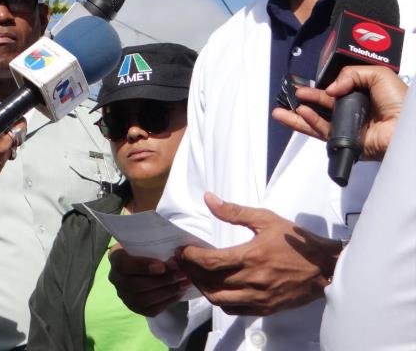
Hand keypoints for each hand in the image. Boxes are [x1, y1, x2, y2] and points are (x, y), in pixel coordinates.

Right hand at [107, 244, 190, 316]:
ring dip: (167, 292)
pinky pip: (150, 310)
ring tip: (183, 283)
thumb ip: (157, 246)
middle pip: (135, 285)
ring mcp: (124, 294)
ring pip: (143, 299)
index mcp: (116, 257)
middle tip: (181, 274)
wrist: (151, 263)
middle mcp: (115, 277)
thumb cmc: (151, 249)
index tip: (162, 266)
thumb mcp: (150, 242)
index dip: (142, 267)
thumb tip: (179, 251)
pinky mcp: (135, 307)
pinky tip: (179, 293)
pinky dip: (167, 302)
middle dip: (161, 280)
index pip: (123, 265)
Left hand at [176, 193, 342, 315]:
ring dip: (202, 288)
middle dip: (191, 272)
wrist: (326, 267)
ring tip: (197, 275)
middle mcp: (252, 280)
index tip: (182, 251)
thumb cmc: (295, 241)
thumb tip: (208, 199)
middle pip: (209, 282)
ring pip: (218, 299)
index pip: (209, 261)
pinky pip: (233, 310)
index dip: (190, 257)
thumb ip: (234, 212)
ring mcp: (258, 297)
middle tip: (184, 262)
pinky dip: (219, 301)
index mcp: (251, 256)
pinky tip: (217, 288)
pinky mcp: (264, 308)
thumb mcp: (266, 219)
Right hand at [272, 66, 405, 159]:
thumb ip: (352, 74)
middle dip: (306, 99)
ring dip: (298, 115)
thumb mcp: (379, 75)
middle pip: (323, 105)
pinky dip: (308, 122)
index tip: (310, 83)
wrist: (405, 131)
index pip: (338, 89)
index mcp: (364, 95)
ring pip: (317, 120)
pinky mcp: (344, 140)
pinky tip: (300, 113)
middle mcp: (355, 111)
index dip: (323, 86)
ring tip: (281, 110)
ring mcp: (348, 126)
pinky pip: (322, 130)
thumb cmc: (402, 105)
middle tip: (293, 94)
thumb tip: (331, 88)